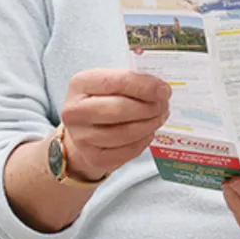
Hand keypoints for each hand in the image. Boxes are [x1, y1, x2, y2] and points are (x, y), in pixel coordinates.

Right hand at [57, 68, 171, 181]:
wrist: (85, 130)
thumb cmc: (104, 100)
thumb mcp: (112, 82)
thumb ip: (134, 81)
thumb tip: (161, 90)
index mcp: (80, 83)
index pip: (116, 82)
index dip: (145, 86)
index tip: (164, 90)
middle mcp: (75, 111)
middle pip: (120, 109)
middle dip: (150, 107)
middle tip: (164, 105)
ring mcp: (81, 137)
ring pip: (126, 133)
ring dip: (150, 124)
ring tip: (159, 117)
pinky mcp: (93, 157)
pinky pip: (128, 150)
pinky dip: (144, 140)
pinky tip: (148, 132)